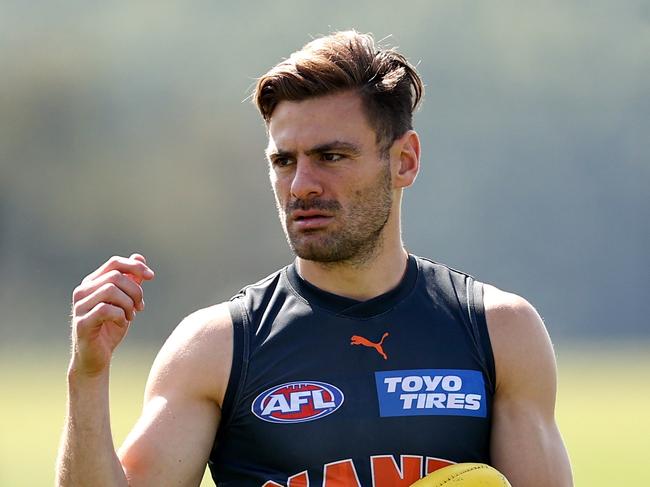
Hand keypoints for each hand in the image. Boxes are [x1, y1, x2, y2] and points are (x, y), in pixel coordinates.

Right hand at [70, 253, 154, 377]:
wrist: (97, 358)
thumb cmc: (111, 328)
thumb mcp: (126, 301)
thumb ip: (131, 281)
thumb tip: (139, 256)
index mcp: (92, 283)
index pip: (114, 263)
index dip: (135, 266)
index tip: (151, 277)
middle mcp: (82, 291)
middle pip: (116, 276)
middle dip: (135, 290)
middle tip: (140, 307)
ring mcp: (79, 307)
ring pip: (111, 290)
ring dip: (128, 304)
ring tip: (131, 316)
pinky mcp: (81, 323)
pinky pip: (106, 309)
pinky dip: (121, 315)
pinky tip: (123, 323)